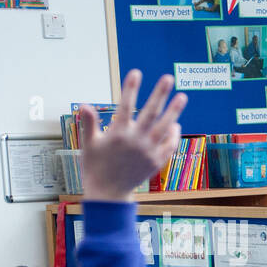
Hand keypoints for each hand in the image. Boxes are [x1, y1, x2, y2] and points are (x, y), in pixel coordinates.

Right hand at [80, 70, 186, 202]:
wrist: (109, 193)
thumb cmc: (95, 166)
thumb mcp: (88, 144)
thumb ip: (89, 123)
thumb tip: (84, 104)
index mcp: (118, 134)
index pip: (126, 105)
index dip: (130, 88)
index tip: (136, 73)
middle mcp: (136, 141)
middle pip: (151, 112)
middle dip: (160, 94)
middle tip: (168, 78)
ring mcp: (149, 152)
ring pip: (165, 127)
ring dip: (174, 111)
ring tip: (182, 96)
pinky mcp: (157, 162)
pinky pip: (169, 145)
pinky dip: (174, 134)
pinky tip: (175, 124)